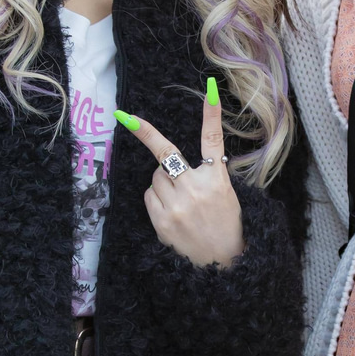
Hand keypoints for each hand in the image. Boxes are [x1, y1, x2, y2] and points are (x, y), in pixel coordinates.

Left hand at [115, 79, 243, 267]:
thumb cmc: (226, 227)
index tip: (211, 90)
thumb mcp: (227, 196)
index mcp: (217, 179)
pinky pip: (148, 196)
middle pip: (165, 156)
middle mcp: (197, 188)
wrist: (223, 265)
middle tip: (126, 118)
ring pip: (155, 177)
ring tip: (180, 202)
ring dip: (162, 183)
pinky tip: (171, 213)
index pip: (213, 140)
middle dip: (151, 142)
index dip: (212, 114)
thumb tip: (175, 163)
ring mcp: (178, 205)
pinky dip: (155, 200)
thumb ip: (207, 175)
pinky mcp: (163, 221)